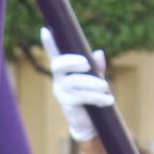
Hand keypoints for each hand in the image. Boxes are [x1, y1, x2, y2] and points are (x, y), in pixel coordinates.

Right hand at [43, 27, 110, 142]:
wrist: (91, 123)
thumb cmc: (92, 96)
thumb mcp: (96, 78)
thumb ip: (97, 66)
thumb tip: (99, 53)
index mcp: (65, 70)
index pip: (55, 54)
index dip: (49, 43)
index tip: (45, 30)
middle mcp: (59, 79)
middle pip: (59, 65)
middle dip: (72, 62)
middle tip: (86, 64)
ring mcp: (61, 92)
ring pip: (74, 82)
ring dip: (93, 84)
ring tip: (106, 88)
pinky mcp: (68, 104)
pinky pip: (81, 97)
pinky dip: (96, 97)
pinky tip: (107, 101)